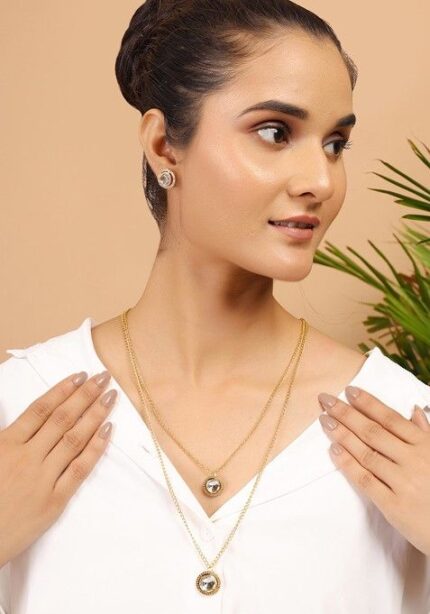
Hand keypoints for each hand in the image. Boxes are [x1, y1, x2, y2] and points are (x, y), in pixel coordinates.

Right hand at [0, 369, 116, 567]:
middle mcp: (27, 458)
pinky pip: (80, 469)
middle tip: (104, 378)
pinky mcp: (54, 501)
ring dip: (95, 415)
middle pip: (62, 419)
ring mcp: (43, 479)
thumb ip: (4, 431)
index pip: (40, 410)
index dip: (62, 390)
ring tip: (111, 397)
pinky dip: (95, 448)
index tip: (81, 375)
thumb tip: (16, 413)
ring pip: (74, 439)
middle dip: (85, 395)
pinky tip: (108, 430)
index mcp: (5, 444)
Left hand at [317, 386, 429, 555]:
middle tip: (325, 400)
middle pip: (373, 432)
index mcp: (426, 446)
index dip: (368, 403)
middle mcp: (415, 460)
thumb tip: (414, 409)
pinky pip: (365, 480)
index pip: (391, 419)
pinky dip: (347, 464)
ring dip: (342, 434)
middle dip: (346, 413)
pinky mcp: (394, 506)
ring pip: (366, 453)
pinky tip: (333, 449)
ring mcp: (404, 483)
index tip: (349, 390)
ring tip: (324, 421)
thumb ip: (425, 433)